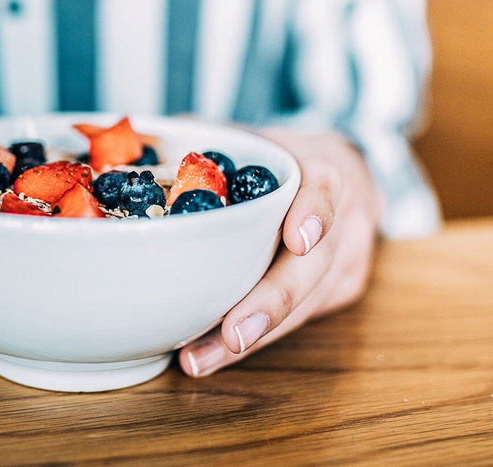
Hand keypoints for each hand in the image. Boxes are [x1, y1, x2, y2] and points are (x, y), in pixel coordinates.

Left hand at [178, 130, 381, 376]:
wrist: (340, 174)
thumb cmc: (284, 156)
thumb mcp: (255, 134)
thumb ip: (207, 137)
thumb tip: (144, 139)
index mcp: (324, 169)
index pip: (327, 188)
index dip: (315, 213)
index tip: (298, 240)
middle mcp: (345, 220)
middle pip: (315, 268)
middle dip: (271, 305)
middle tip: (232, 334)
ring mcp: (348, 262)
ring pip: (305, 307)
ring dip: (251, 339)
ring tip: (200, 358)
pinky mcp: (338, 294)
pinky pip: (296, 323)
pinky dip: (253, 341)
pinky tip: (211, 354)